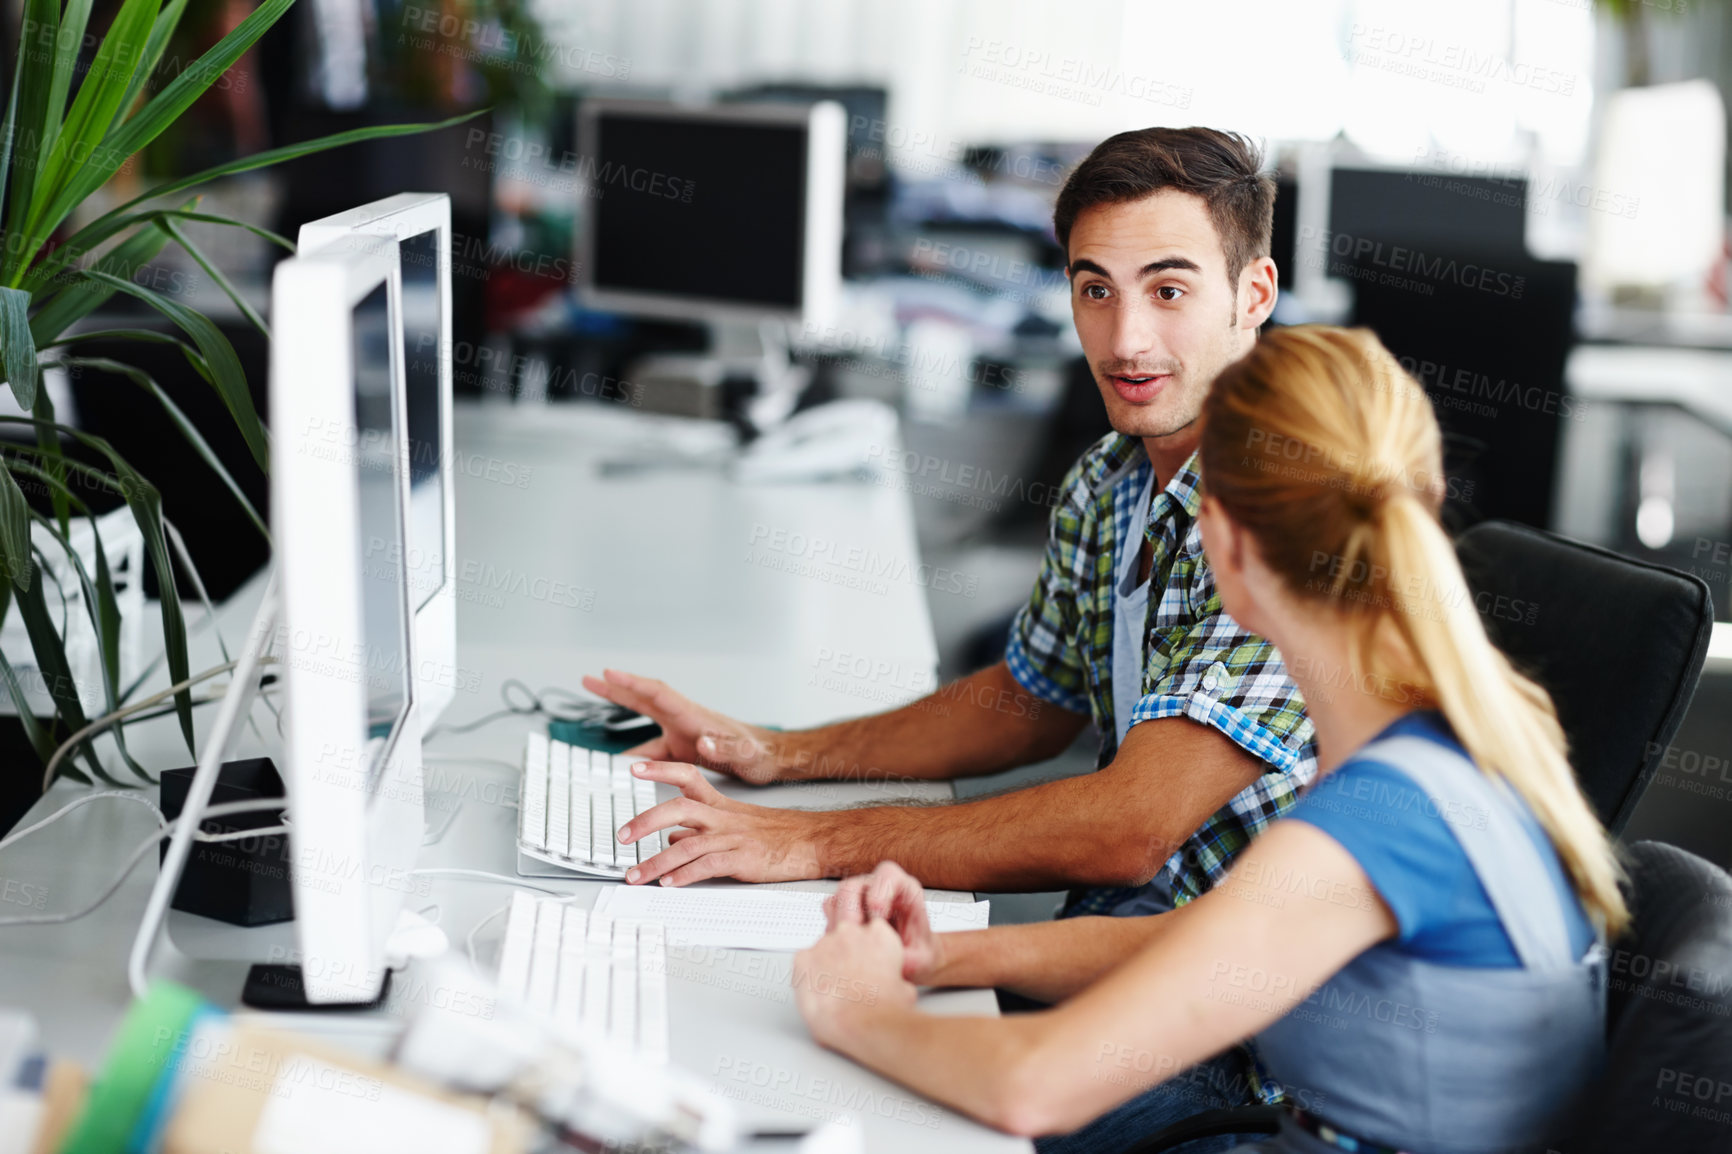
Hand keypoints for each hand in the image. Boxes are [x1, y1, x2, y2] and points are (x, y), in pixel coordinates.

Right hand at [580, 669, 781, 784]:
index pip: (658, 693)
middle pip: (643, 700)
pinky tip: (622, 766)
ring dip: (622, 725)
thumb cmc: (762, 755)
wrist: (772, 760)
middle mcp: (685, 721)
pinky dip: (635, 756)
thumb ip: (727, 747)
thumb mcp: (747, 754)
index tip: (608, 673)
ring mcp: (683, 734)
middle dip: (615, 689)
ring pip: (645, 726)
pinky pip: (652, 750)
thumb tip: (703, 741)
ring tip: (594, 718)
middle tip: (588, 679)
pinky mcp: (685, 750)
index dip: (632, 684)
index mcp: (694, 717)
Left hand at [617, 760, 828, 884]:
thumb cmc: (778, 834)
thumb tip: (671, 839)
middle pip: (678, 808)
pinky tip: (668, 884)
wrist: (814, 841)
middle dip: (645, 821)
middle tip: (622, 836)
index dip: (660, 769)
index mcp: (721, 805)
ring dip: (655, 862)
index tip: (634, 767)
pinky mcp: (742, 860)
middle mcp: (723, 818)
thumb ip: (700, 831)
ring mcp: (732, 838)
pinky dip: (684, 875)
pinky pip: (707, 866)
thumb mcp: (736, 825)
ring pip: (686, 844)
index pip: (688, 776)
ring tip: (635, 876)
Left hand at [794, 917, 912, 1048]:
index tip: (867, 966)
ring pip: (822, 951)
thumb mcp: (905, 989)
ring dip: (825, 967)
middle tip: (850, 983)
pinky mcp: (803, 959)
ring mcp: (824, 943)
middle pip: (844, 939)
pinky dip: (806, 977)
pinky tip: (818, 993)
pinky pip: (802, 963)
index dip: (867, 951)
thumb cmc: (884, 1009)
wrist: (863, 1023)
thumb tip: (893, 986)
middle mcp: (850, 932)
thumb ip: (894, 977)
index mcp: (878, 934)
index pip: (870, 931)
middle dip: (845, 958)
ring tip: (834, 994)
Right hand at [825, 861, 945, 985]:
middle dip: (850, 911)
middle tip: (855, 935)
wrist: (912, 958)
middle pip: (853, 885)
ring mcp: (858, 897)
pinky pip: (830, 913)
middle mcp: (878, 889)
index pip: (888, 874)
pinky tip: (847, 947)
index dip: (880, 893)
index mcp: (904, 890)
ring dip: (840, 923)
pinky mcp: (844, 911)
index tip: (879, 918)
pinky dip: (834, 931)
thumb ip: (910, 959)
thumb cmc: (919, 952)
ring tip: (851, 946)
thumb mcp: (923, 959)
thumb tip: (892, 962)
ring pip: (837, 898)